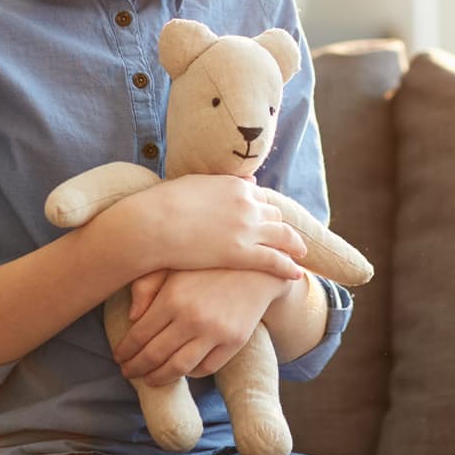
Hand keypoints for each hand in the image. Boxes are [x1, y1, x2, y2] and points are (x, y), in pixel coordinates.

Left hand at [113, 269, 294, 384]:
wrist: (258, 265)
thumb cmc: (210, 263)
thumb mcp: (175, 263)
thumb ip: (147, 286)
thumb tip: (132, 318)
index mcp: (173, 297)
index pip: (139, 335)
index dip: (125, 350)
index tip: (119, 356)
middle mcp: (192, 318)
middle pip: (154, 355)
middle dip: (136, 368)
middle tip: (127, 372)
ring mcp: (215, 331)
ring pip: (178, 368)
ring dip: (159, 378)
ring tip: (149, 379)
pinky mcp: (234, 341)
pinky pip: (206, 367)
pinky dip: (190, 373)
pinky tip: (181, 369)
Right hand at [138, 175, 306, 279]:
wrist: (152, 224)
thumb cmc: (164, 203)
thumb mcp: (197, 183)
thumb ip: (225, 183)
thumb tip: (250, 180)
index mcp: (236, 186)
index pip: (261, 197)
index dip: (267, 210)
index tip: (272, 219)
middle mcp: (247, 204)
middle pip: (275, 216)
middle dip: (282, 227)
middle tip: (289, 238)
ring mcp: (246, 228)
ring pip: (281, 236)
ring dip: (294, 245)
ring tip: (301, 253)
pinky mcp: (241, 253)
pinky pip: (274, 260)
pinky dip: (288, 266)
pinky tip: (296, 273)